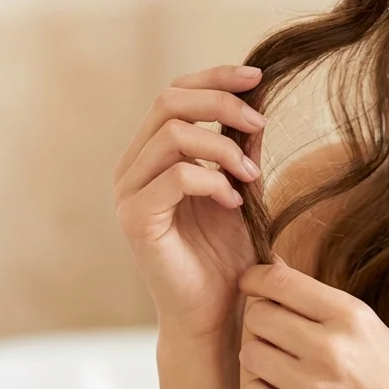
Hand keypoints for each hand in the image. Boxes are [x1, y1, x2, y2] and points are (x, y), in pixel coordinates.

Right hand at [112, 64, 267, 338]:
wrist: (216, 311)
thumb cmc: (227, 252)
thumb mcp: (242, 185)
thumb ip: (242, 144)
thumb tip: (258, 96)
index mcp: (152, 152)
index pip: (175, 92)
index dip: (215, 76)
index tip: (258, 77)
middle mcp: (133, 166)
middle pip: (169, 101)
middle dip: (221, 103)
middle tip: (259, 123)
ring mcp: (129, 192)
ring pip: (172, 135)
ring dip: (222, 147)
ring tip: (251, 174)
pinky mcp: (136, 220)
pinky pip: (175, 177)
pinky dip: (213, 180)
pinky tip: (234, 201)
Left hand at [237, 256, 388, 388]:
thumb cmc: (385, 371)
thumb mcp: (364, 324)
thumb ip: (317, 298)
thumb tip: (269, 264)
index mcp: (350, 316)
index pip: (281, 282)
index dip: (255, 277)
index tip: (250, 281)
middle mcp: (330, 349)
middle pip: (258, 316)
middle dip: (263, 320)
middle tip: (278, 330)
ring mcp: (313, 387)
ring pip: (250, 354)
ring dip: (261, 356)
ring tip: (285, 362)